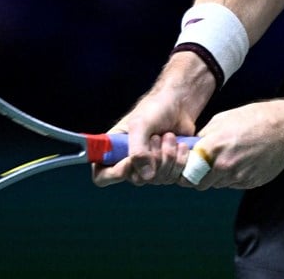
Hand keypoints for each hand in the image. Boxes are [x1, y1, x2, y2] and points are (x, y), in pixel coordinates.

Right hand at [91, 52, 214, 186]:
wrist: (180, 104)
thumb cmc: (155, 109)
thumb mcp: (140, 125)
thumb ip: (138, 150)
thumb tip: (146, 177)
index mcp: (114, 151)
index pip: (102, 176)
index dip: (115, 173)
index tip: (130, 161)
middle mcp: (130, 163)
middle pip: (137, 179)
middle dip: (152, 158)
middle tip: (156, 137)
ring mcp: (150, 168)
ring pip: (158, 179)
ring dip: (168, 156)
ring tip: (169, 136)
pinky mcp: (169, 169)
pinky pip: (174, 178)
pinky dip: (181, 161)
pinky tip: (181, 145)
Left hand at [181, 98, 283, 189]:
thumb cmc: (253, 119)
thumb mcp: (221, 120)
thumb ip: (203, 137)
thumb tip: (190, 148)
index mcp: (212, 147)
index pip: (186, 171)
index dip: (183, 169)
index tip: (185, 165)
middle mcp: (223, 166)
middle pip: (199, 182)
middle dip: (198, 176)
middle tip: (202, 165)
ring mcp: (237, 177)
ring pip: (216, 184)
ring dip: (215, 176)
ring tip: (225, 158)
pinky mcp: (249, 183)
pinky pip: (232, 184)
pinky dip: (231, 176)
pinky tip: (240, 161)